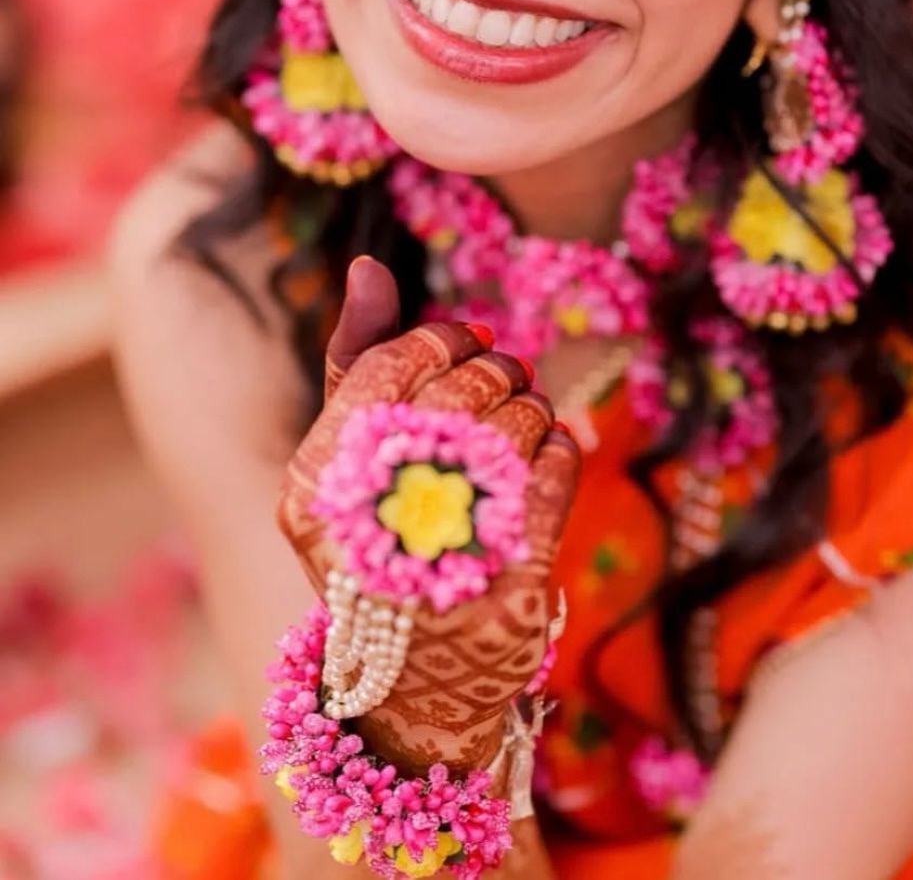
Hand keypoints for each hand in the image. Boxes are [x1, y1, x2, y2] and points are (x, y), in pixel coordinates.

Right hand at [276, 256, 580, 773]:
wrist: (415, 680)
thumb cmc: (379, 539)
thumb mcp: (347, 456)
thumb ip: (358, 360)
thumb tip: (368, 264)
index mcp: (319, 478)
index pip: (395, 361)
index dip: (442, 339)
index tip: (462, 346)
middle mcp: (372, 516)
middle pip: (466, 388)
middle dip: (496, 374)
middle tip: (498, 386)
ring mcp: (444, 554)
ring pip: (521, 420)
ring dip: (532, 410)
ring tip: (517, 429)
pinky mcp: (514, 583)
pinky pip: (558, 466)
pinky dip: (560, 448)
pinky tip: (542, 461)